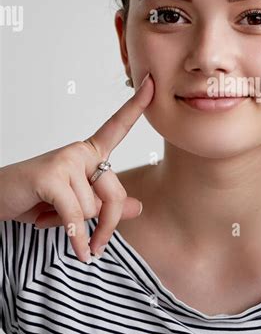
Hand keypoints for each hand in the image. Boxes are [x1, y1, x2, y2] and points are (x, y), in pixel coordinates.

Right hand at [0, 72, 153, 262]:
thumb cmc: (35, 200)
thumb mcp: (76, 206)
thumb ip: (106, 206)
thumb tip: (138, 207)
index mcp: (87, 153)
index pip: (116, 128)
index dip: (136, 106)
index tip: (152, 82)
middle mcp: (79, 152)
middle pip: (115, 192)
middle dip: (108, 224)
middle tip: (98, 246)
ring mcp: (65, 161)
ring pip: (92, 209)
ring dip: (77, 227)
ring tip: (51, 217)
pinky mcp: (51, 176)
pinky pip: (76, 215)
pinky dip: (76, 237)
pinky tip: (79, 251)